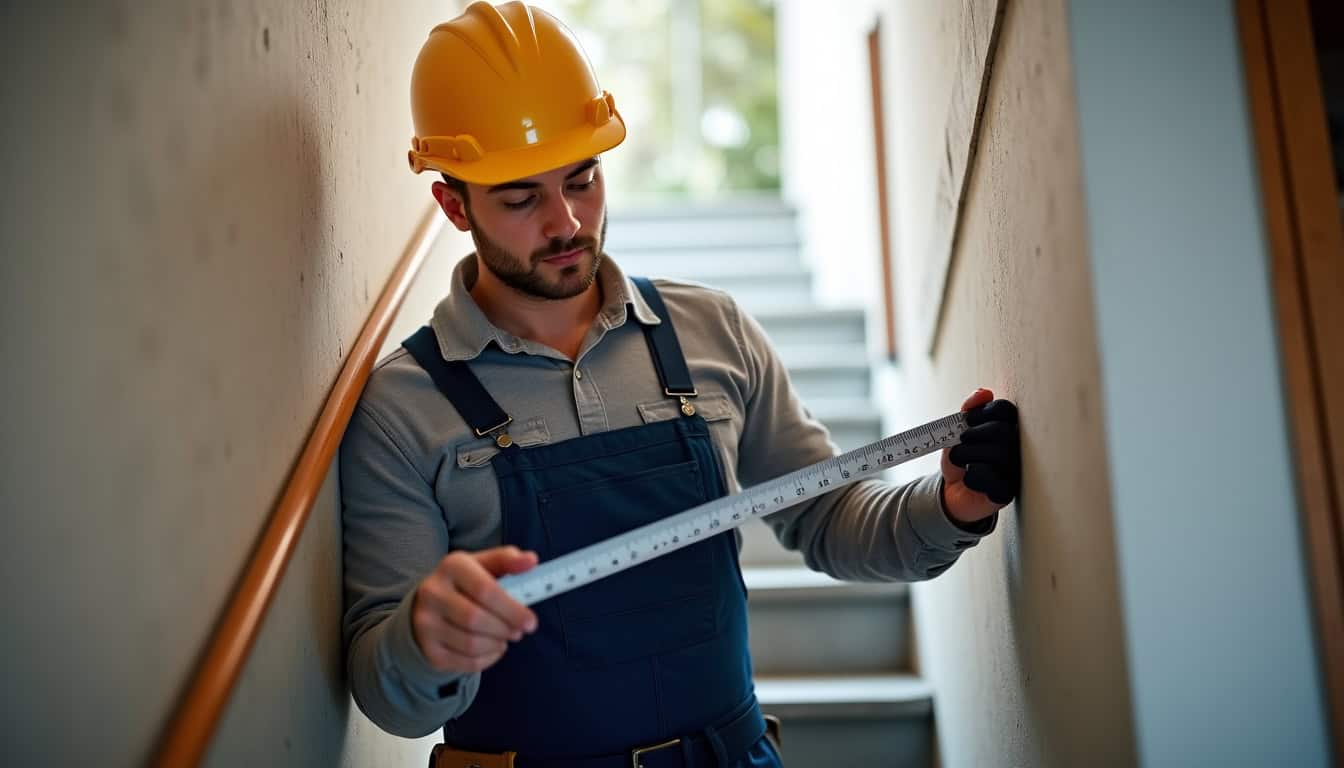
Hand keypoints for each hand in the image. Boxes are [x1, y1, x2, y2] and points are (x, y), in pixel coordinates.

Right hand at [411, 546, 539, 673]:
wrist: (428, 605)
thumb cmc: (465, 583)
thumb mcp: (483, 565)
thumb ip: (508, 560)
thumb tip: (531, 560)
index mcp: (451, 566)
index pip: (484, 590)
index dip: (512, 609)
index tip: (531, 622)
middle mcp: (433, 593)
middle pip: (475, 619)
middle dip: (505, 629)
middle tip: (519, 631)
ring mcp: (426, 623)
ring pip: (471, 644)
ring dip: (497, 644)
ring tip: (505, 637)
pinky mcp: (429, 649)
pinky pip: (465, 662)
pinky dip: (487, 659)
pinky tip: (492, 648)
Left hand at [940, 389, 1019, 523]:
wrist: (953, 492)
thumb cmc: (961, 459)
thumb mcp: (958, 430)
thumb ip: (969, 409)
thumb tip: (984, 392)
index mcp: (1008, 428)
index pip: (1004, 409)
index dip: (980, 414)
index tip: (967, 423)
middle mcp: (1018, 447)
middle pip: (1000, 431)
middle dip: (971, 436)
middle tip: (962, 444)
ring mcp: (1016, 470)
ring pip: (996, 453)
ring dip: (966, 456)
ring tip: (963, 463)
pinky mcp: (1007, 491)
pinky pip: (988, 477)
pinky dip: (971, 478)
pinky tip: (972, 481)